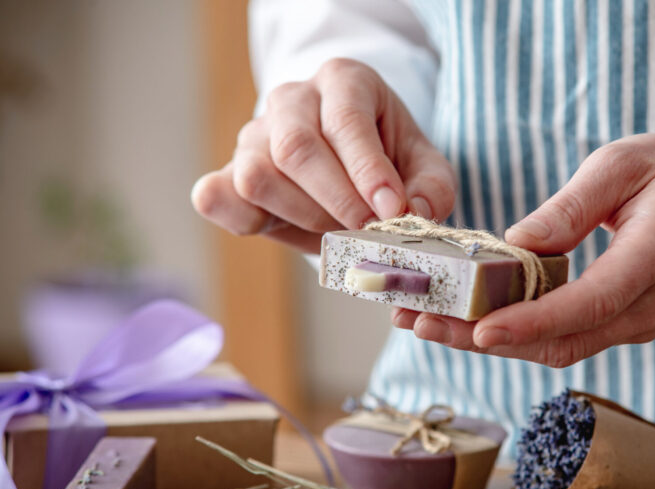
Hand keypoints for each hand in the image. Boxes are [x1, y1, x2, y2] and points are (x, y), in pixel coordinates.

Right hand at [191, 58, 455, 253]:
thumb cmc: (390, 163)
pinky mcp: (229, 172)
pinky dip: (242, 220)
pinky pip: (215, 196)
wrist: (352, 168)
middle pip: (295, 148)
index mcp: (344, 81)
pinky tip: (280, 227)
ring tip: (336, 230)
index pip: (345, 120)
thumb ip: (432, 190)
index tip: (391, 212)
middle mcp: (292, 100)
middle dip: (336, 201)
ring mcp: (253, 135)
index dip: (367, 172)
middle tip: (367, 232)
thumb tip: (416, 214)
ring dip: (301, 216)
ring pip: (257, 176)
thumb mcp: (425, 169)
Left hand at [393, 133, 654, 366]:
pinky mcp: (626, 322)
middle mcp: (654, 304)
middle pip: (563, 339)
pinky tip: (471, 317)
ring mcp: (643, 321)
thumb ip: (572, 208)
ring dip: (493, 340)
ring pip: (561, 347)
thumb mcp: (625, 163)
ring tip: (428, 322)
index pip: (589, 303)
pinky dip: (518, 332)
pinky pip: (568, 336)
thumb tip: (515, 245)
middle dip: (487, 338)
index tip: (479, 329)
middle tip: (420, 323)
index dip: (532, 321)